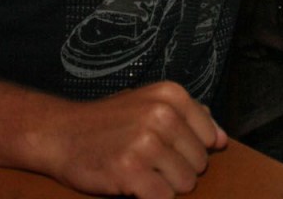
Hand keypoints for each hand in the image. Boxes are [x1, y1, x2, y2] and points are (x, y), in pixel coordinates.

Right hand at [41, 82, 227, 198]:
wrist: (60, 134)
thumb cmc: (109, 122)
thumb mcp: (149, 103)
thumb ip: (189, 116)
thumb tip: (222, 139)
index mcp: (171, 95)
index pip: (211, 137)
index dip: (189, 149)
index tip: (165, 146)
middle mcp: (162, 114)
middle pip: (200, 163)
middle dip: (176, 169)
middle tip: (146, 160)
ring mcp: (146, 142)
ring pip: (186, 184)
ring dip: (164, 185)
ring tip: (139, 171)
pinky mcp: (131, 170)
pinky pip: (164, 198)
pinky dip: (150, 198)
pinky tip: (131, 184)